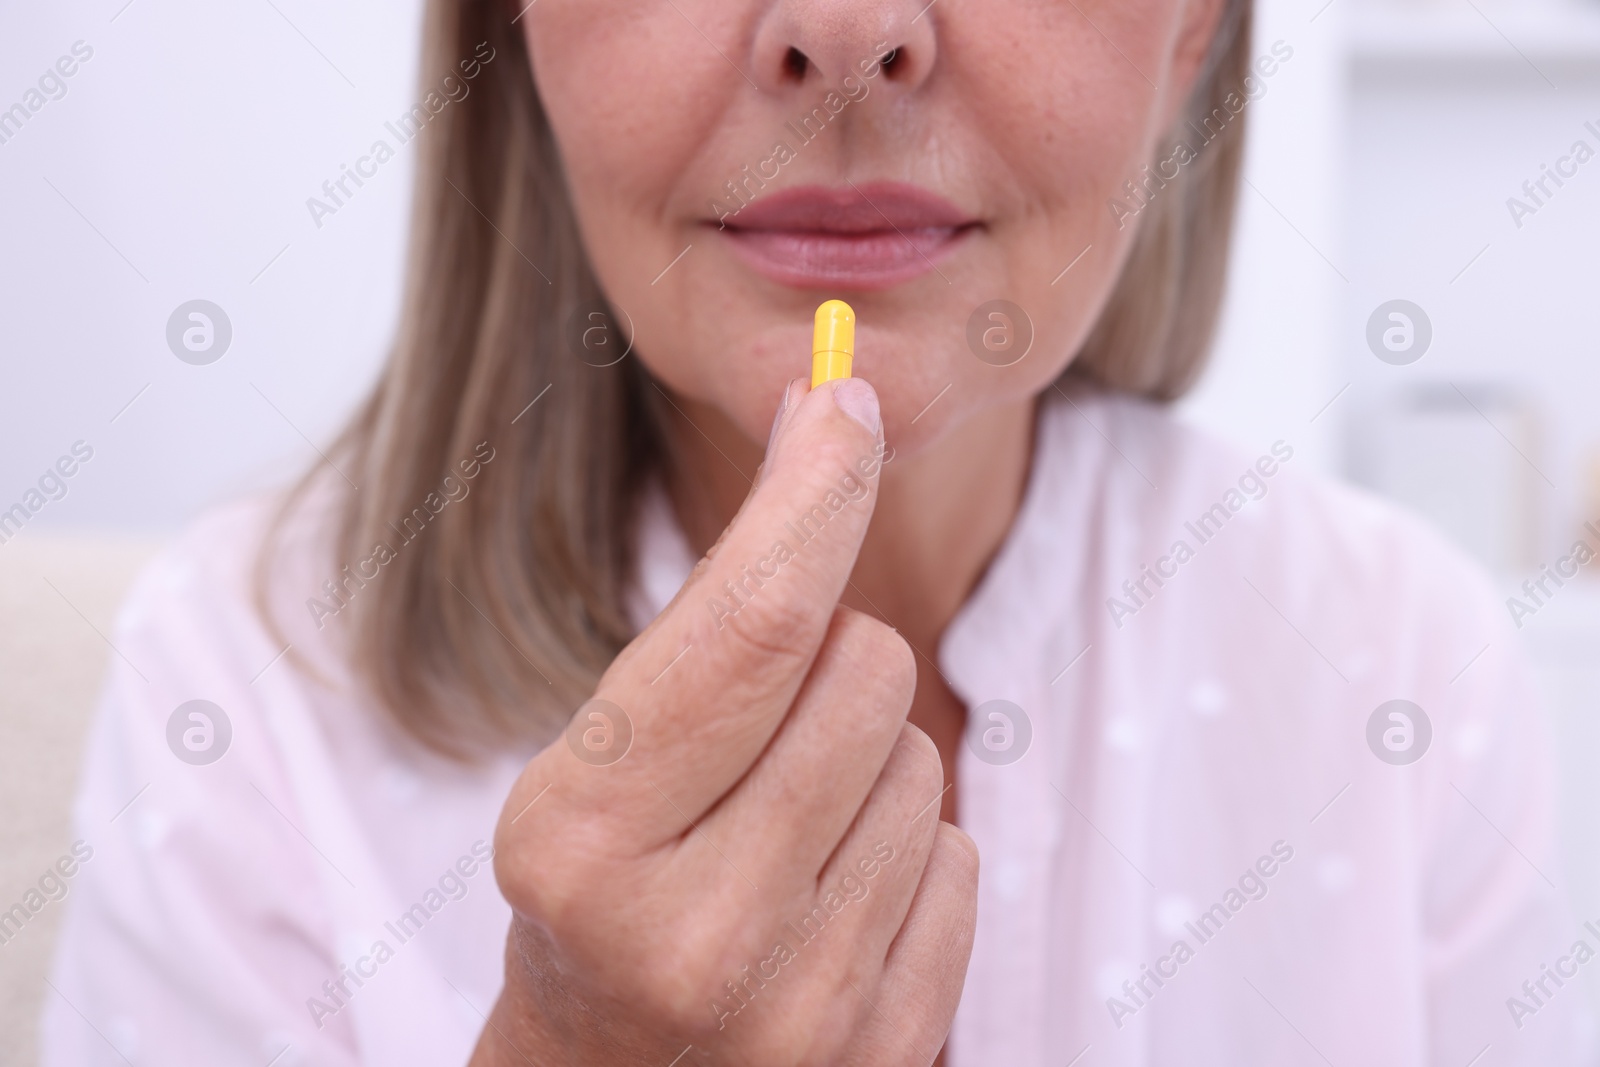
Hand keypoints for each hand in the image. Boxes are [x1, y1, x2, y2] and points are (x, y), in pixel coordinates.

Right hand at [470, 376, 978, 1065]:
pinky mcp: (888, 1046)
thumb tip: (828, 425)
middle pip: (863, 669)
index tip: (844, 399)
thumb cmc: (594, 909)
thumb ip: (709, 637)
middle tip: (758, 734)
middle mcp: (696, 929)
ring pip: (923, 758)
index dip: (808, 493)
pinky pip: (960, 855)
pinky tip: (828, 905)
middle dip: (825, 662)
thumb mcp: (591, 775)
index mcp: (585, 840)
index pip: (747, 626)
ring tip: (781, 836)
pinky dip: (907, 851)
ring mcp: (802, 1004)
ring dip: (866, 763)